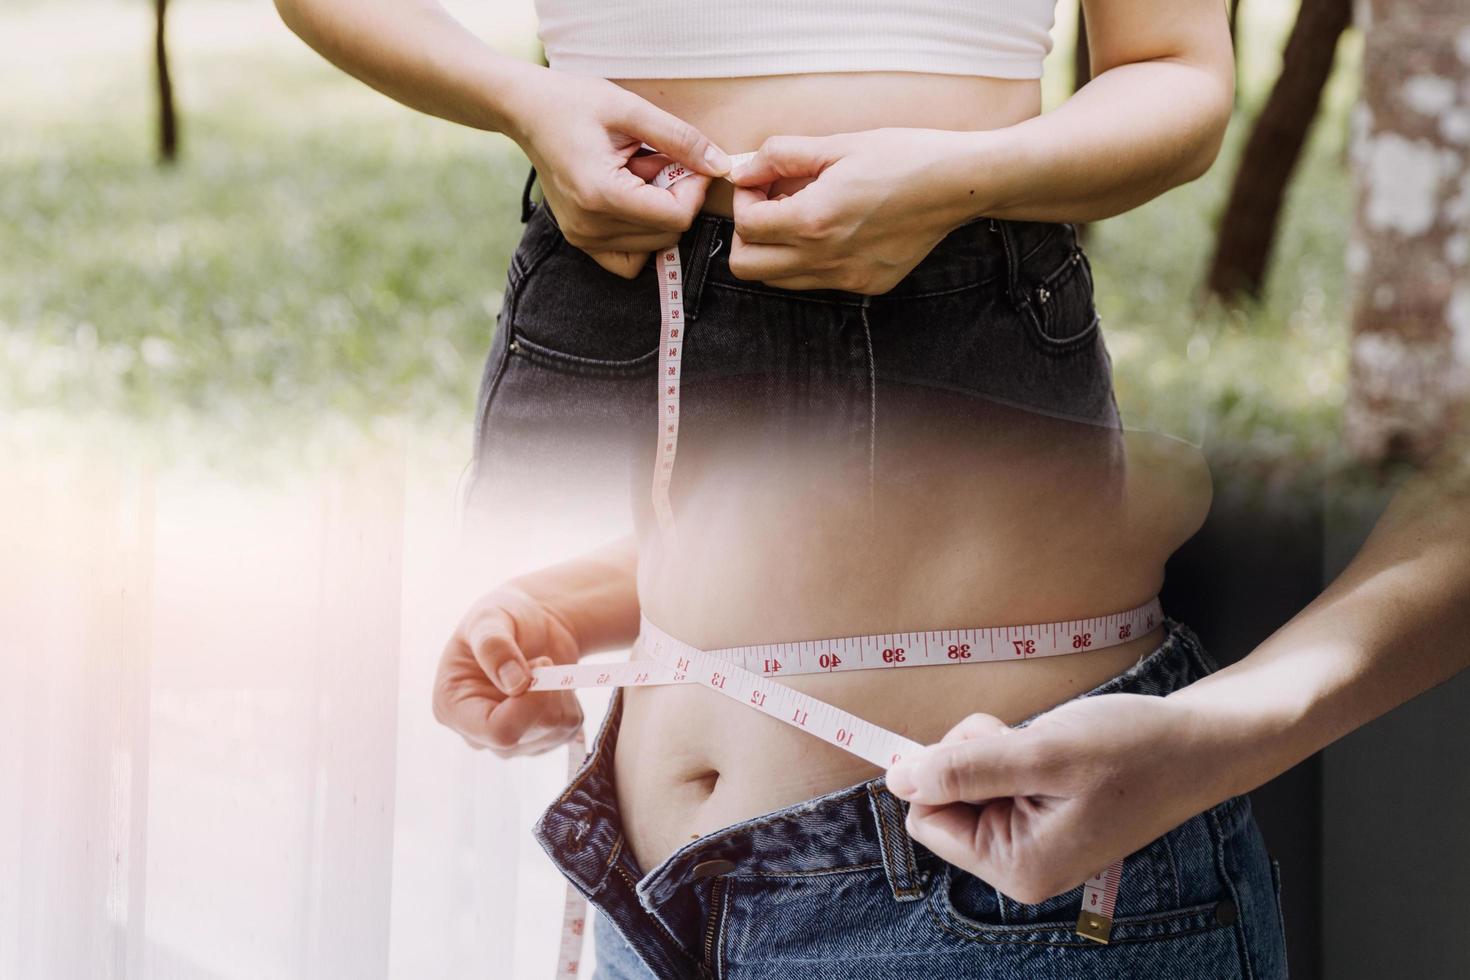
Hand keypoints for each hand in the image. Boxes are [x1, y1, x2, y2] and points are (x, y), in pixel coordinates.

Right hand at [432, 584, 584, 756]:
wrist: (532, 624)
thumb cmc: (503, 617)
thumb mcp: (489, 618)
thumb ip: (494, 646)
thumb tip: (515, 684)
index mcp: (452, 707)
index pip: (497, 732)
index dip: (528, 705)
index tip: (543, 662)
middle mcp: (477, 733)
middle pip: (528, 733)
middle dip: (545, 692)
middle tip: (540, 657)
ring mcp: (508, 741)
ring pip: (554, 731)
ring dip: (559, 693)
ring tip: (541, 667)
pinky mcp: (538, 740)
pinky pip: (570, 729)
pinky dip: (570, 701)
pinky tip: (551, 683)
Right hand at [506, 69, 731, 278]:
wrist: (526, 111)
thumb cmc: (573, 102)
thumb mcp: (631, 109)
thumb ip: (681, 140)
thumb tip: (721, 166)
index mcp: (601, 194)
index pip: (676, 217)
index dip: (695, 190)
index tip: (689, 160)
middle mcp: (589, 227)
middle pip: (668, 234)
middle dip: (676, 198)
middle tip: (657, 161)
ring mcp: (583, 239)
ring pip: (654, 246)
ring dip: (658, 213)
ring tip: (637, 174)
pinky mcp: (581, 241)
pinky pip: (629, 259)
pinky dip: (642, 234)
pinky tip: (632, 200)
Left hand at [725, 127, 975, 293]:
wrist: (958, 184)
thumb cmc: (903, 156)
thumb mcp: (838, 144)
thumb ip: (781, 156)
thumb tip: (743, 170)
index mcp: (814, 221)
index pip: (745, 226)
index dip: (743, 199)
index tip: (761, 181)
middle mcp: (826, 259)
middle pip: (748, 268)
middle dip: (747, 235)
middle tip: (769, 205)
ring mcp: (848, 278)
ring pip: (780, 280)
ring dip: (776, 249)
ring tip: (801, 214)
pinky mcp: (867, 285)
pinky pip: (818, 281)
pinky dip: (811, 258)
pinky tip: (836, 227)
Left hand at [885, 693, 1217, 904]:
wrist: (1201, 743)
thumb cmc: (1133, 750)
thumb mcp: (1041, 753)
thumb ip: (964, 769)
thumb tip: (897, 779)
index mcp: (1018, 867)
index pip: (927, 819)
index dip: (941, 771)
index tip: (984, 741)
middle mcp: (1021, 865)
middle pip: (945, 799)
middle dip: (973, 756)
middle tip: (1026, 740)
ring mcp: (1033, 841)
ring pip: (969, 782)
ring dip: (995, 748)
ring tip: (1048, 743)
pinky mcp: (1043, 814)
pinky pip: (998, 776)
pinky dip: (1015, 749)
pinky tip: (1055, 746)